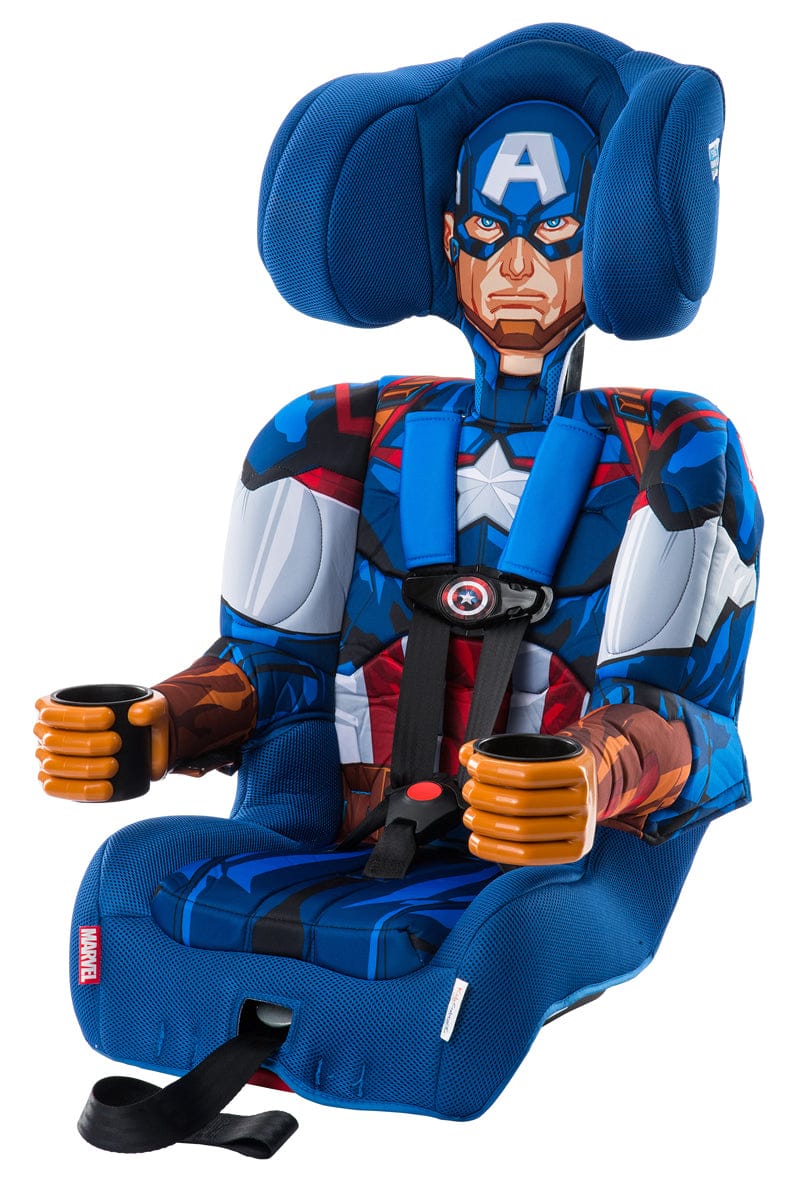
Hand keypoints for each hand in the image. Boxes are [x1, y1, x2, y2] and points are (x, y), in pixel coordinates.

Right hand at [34, 691, 169, 801]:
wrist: (147, 747)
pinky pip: (55, 789)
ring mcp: (49, 758)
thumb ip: (151, 707)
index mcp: (57, 707)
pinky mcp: (56, 781)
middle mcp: (46, 733)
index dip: (77, 717)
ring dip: (84, 768)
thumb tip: (136, 715)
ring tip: (114, 767)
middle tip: (116, 743)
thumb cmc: (142, 721)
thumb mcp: (155, 708)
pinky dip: (79, 790)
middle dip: (86, 744)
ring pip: (54, 766)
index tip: (110, 718)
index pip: (53, 712)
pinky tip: (105, 789)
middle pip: (54, 741)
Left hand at [458, 738, 596, 865]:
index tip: (473, 766)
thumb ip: (499, 751)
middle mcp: (585, 799)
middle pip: (522, 803)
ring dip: (485, 823)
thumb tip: (466, 752)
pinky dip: (495, 850)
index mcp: (578, 768)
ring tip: (470, 815)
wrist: (582, 795)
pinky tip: (476, 841)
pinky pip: (529, 857)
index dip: (494, 771)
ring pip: (523, 832)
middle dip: (484, 796)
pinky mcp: (575, 852)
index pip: (528, 773)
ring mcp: (583, 828)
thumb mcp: (536, 754)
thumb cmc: (550, 773)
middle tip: (469, 791)